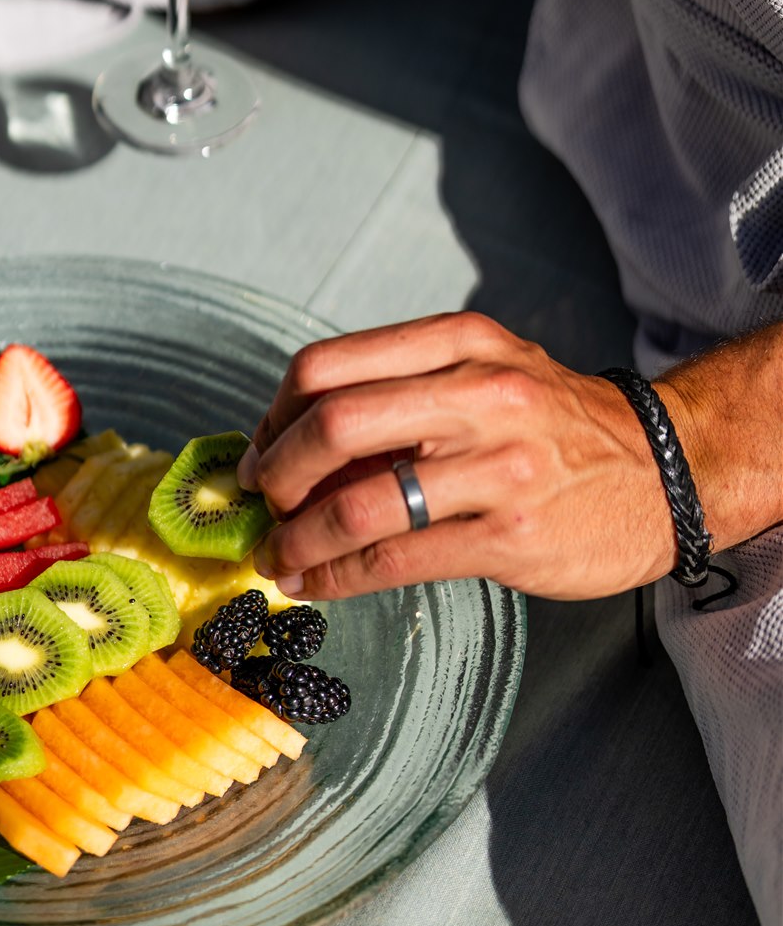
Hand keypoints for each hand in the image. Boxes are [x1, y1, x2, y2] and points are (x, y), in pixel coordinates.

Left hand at [240, 313, 684, 601]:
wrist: (665, 470)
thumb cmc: (553, 422)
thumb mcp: (485, 372)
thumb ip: (401, 392)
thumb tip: (291, 444)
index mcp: (459, 343)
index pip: (326, 366)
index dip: (273, 415)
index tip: (259, 450)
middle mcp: (478, 395)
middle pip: (331, 425)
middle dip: (275, 473)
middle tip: (261, 503)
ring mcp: (498, 468)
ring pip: (357, 504)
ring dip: (297, 538)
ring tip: (278, 555)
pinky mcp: (510, 536)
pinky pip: (396, 559)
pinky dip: (339, 576)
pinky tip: (318, 582)